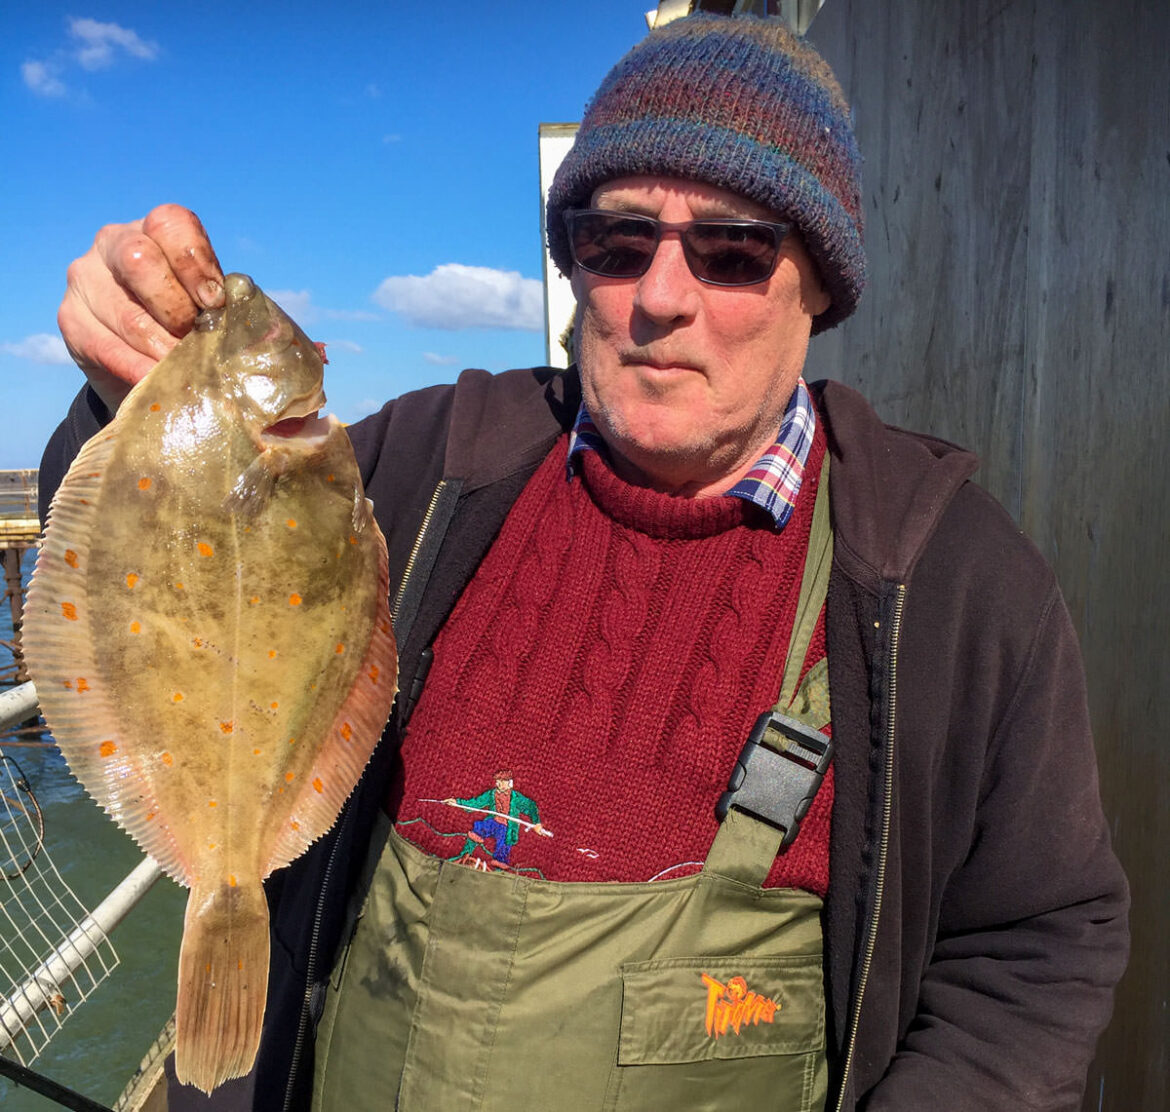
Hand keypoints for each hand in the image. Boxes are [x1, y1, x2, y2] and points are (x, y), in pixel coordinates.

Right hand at [58, 204, 224, 411]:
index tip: (215, 302)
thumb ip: (223, 302)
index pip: (170, 224)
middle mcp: (113, 242)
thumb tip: (250, 319)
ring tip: (189, 369)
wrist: (145, 360)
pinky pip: (107, 348)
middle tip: (197, 338)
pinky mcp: (71, 320)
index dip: (196, 262)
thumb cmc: (190, 324)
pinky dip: (140, 369)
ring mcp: (86, 279)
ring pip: (128, 314)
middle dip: (177, 308)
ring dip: (165, 348)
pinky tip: (159, 382)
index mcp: (154, 230)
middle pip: (140, 260)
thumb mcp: (210, 305)